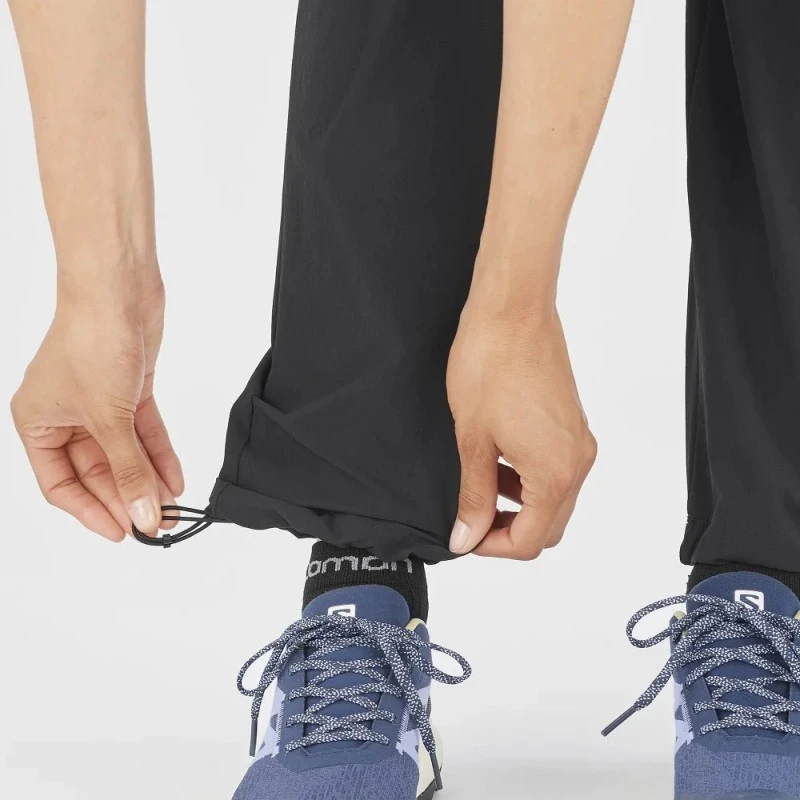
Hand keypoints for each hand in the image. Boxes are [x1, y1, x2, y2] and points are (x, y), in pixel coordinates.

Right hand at [11, 277, 183, 540]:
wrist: (117, 291)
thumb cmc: (91, 344)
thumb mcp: (107, 420)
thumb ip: (127, 471)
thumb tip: (142, 516)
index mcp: (36, 423)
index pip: (60, 484)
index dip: (92, 511)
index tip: (123, 532)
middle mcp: (65, 416)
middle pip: (96, 471)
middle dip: (126, 497)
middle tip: (154, 524)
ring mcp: (98, 403)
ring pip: (123, 453)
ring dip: (147, 480)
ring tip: (172, 509)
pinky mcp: (128, 390)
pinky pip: (143, 432)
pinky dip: (158, 454)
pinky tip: (175, 479)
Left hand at [446, 292, 595, 559]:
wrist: (513, 311)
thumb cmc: (491, 364)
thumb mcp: (474, 440)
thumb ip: (474, 496)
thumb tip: (467, 536)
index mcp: (555, 473)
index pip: (530, 541)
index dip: (492, 548)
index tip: (464, 536)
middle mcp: (577, 462)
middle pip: (548, 527)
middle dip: (509, 531)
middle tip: (470, 518)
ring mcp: (579, 442)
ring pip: (554, 500)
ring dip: (519, 505)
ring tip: (480, 486)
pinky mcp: (573, 425)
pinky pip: (557, 471)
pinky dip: (529, 479)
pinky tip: (498, 460)